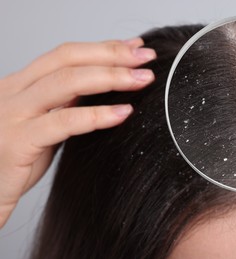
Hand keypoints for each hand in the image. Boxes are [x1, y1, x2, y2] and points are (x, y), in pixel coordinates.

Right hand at [0, 38, 155, 227]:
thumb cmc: (16, 159)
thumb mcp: (43, 123)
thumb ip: (66, 104)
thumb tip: (105, 87)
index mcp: (22, 84)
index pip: (67, 54)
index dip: (104, 47)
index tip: (136, 47)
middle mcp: (15, 92)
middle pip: (68, 59)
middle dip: (112, 55)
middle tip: (146, 58)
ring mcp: (13, 114)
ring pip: (66, 82)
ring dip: (111, 78)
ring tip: (142, 80)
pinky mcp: (18, 141)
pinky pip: (63, 121)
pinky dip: (97, 115)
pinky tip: (123, 113)